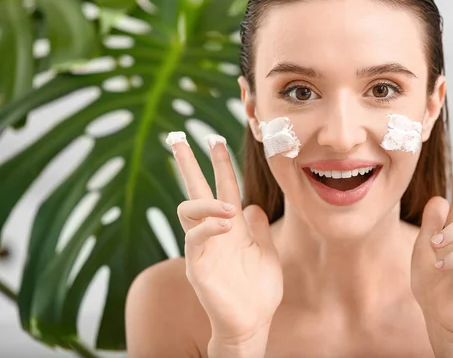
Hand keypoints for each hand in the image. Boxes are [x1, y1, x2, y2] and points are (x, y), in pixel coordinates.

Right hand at [170, 134, 282, 345]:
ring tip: (229, 208)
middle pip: (194, 190)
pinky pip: (194, 238)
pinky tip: (227, 224)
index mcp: (231, 226)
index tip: (215, 140)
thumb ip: (258, 229)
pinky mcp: (197, 265)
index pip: (222, 187)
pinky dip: (209, 226)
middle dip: (187, 164)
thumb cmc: (259, 290)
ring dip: (206, 201)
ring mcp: (203, 247)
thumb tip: (252, 205)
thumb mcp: (266, 251)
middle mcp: (213, 232)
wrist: (254, 322)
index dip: (219, 164)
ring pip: (188, 210)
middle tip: (178, 138)